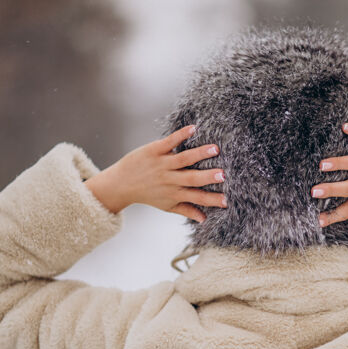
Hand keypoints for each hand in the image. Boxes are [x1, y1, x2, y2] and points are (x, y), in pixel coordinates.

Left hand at [84, 125, 226, 219]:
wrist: (120, 184)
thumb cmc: (147, 194)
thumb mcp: (166, 205)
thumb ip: (186, 210)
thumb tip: (204, 219)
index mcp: (174, 193)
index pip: (196, 197)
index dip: (211, 200)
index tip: (226, 201)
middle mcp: (169, 180)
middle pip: (191, 178)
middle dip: (207, 177)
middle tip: (224, 175)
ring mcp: (161, 164)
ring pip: (183, 159)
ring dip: (199, 154)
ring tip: (215, 149)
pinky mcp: (153, 150)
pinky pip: (169, 142)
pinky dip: (180, 135)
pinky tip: (193, 129)